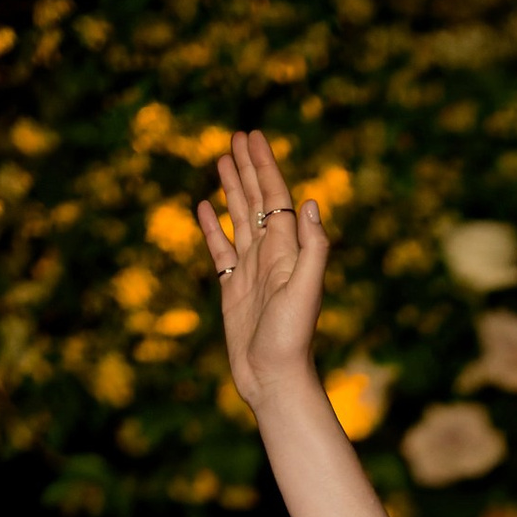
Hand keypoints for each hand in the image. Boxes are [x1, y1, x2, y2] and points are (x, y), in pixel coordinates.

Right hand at [195, 128, 329, 407]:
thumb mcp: (306, 291)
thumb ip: (312, 248)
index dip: (264, 166)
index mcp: (287, 251)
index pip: (276, 198)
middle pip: (257, 201)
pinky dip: (212, 226)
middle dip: (248, 168)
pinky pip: (220, 249)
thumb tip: (310, 202)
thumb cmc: (292, 340)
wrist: (274, 380)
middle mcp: (270, 256)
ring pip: (239, 219)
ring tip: (221, 160)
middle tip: (238, 136)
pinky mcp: (233, 290)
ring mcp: (251, 272)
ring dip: (231, 189)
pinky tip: (203, 206)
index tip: (253, 137)